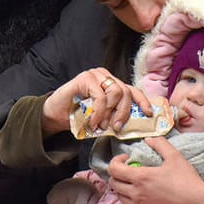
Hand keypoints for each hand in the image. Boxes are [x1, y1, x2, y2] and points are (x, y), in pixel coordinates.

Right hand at [40, 68, 158, 136]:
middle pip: (125, 92)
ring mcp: (96, 75)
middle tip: (115, 128)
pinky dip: (99, 112)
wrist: (54, 114)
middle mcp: (106, 77)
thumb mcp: (101, 116)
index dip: (142, 101)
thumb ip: (114, 115)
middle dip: (123, 112)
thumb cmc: (78, 115)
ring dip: (109, 113)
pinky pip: (100, 96)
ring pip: (115, 92)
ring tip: (100, 125)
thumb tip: (129, 125)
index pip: (132, 90)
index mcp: (112, 84)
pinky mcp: (85, 78)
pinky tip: (92, 121)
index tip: (149, 113)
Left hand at [108, 139, 203, 203]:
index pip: (113, 169)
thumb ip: (160, 144)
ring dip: (123, 188)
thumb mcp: (175, 156)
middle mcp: (137, 194)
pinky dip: (131, 202)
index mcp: (141, 177)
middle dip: (118, 174)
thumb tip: (148, 139)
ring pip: (120, 197)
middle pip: (114, 184)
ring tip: (135, 183)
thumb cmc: (187, 181)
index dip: (116, 161)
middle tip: (129, 170)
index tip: (126, 159)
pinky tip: (142, 197)